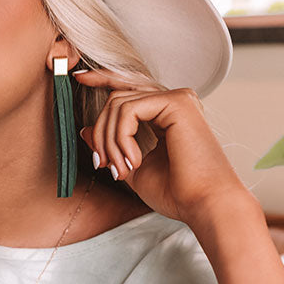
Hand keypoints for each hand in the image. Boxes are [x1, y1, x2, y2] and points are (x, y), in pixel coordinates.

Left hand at [76, 69, 251, 225]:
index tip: (79, 78)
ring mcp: (177, 98)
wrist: (204, 205)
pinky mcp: (177, 102)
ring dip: (110, 142)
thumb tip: (85, 128)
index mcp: (166, 115)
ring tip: (122, 170)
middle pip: (116, 99)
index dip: (102, 79)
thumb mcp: (131, 168)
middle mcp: (173, 102)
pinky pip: (128, 110)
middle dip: (102, 134)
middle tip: (104, 166)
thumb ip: (111, 147)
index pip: (128, 89)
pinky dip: (121, 138)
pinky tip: (134, 161)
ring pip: (118, 104)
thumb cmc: (176, 193)